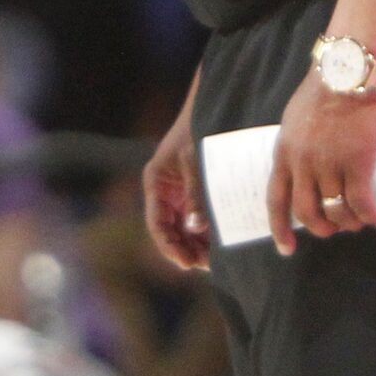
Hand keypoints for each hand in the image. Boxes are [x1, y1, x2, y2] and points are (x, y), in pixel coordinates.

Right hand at [142, 86, 210, 272]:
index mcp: (156, 183)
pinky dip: (205, 235)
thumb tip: (196, 229)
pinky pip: (196, 222)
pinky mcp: (194, 195)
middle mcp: (165, 193)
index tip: (186, 264)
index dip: (169, 247)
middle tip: (206, 265)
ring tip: (215, 260)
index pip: (156, 225)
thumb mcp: (195, 163)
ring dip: (196, 246)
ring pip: (183, 230)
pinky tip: (218, 245)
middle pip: (169, 232)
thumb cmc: (199, 133)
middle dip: (185, 250)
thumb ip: (196, 196)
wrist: (212, 110)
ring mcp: (179, 195)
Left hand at [268, 71, 375, 255]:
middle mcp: (302, 162)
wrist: (346, 73)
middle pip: (306, 211)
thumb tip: (304, 173)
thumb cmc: (323, 92)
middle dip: (321, 228)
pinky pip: (361, 203)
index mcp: (284, 151)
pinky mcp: (356, 163)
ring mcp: (328, 164)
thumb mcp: (295, 120)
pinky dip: (370, 216)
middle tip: (335, 229)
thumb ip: (296, 147)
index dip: (280, 227)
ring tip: (360, 222)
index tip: (286, 249)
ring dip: (349, 224)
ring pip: (335, 211)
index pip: (275, 198)